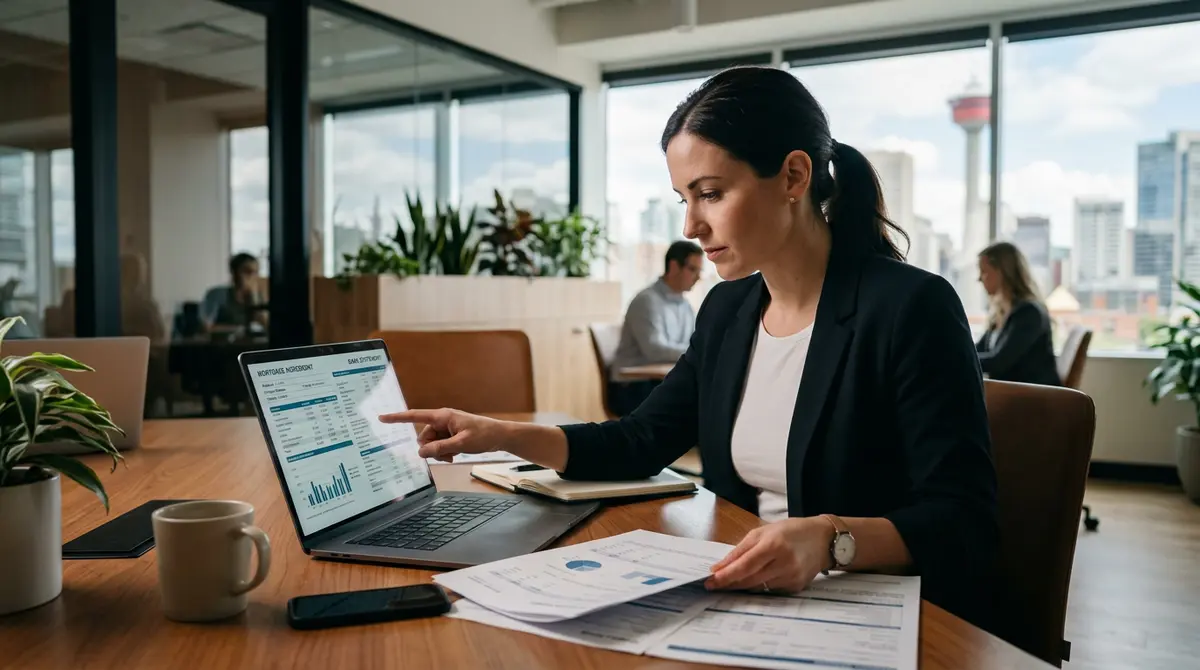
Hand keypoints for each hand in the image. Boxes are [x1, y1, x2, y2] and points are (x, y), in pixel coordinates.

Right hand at [378, 408, 505, 462]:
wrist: (499, 437)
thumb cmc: (483, 435)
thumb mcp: (461, 443)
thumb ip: (440, 448)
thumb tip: (421, 452)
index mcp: (442, 416)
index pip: (415, 416)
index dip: (397, 418)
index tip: (382, 418)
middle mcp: (442, 420)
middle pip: (424, 437)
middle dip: (431, 448)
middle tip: (447, 455)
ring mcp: (446, 429)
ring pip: (431, 444)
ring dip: (439, 452)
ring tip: (454, 455)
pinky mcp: (451, 436)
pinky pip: (439, 446)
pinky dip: (444, 452)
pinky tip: (455, 455)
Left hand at [705, 517, 834, 592]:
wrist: (823, 540)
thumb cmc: (790, 531)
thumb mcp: (762, 532)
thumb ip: (740, 550)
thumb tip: (719, 567)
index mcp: (774, 545)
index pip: (745, 565)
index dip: (726, 576)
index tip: (710, 581)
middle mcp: (784, 563)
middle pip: (750, 580)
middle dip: (729, 583)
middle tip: (714, 585)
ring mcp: (792, 577)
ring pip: (758, 587)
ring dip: (742, 586)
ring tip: (729, 582)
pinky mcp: (796, 587)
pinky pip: (770, 590)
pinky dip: (759, 586)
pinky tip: (753, 580)